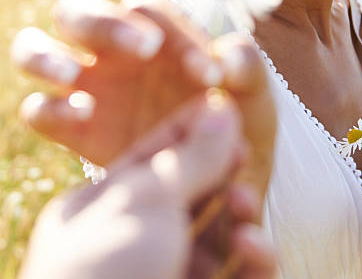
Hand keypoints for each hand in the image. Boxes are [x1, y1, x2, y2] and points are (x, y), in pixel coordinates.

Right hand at [12, 0, 276, 207]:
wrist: (221, 179)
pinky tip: (81, 117)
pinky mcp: (74, 128)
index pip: (148, 11)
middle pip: (77, 10)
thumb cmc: (239, 126)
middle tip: (146, 50)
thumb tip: (226, 55)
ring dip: (44, 55)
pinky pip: (38, 109)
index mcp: (159, 36)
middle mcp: (116, 53)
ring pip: (36, 48)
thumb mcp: (256, 99)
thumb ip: (249, 68)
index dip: (175, 33)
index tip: (211, 78)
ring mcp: (89, 87)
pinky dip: (48, 108)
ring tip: (72, 76)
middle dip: (103, 22)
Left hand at [18, 91, 276, 278]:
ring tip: (243, 205)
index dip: (191, 126)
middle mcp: (135, 244)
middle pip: (192, 192)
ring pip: (219, 235)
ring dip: (239, 214)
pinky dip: (255, 259)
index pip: (155, 153)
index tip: (225, 103)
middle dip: (221, 170)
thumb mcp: (146, 200)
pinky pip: (237, 275)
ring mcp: (167, 278)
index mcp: (102, 209)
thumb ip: (192, 155)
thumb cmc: (106, 273)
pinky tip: (256, 245)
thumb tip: (223, 107)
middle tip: (244, 150)